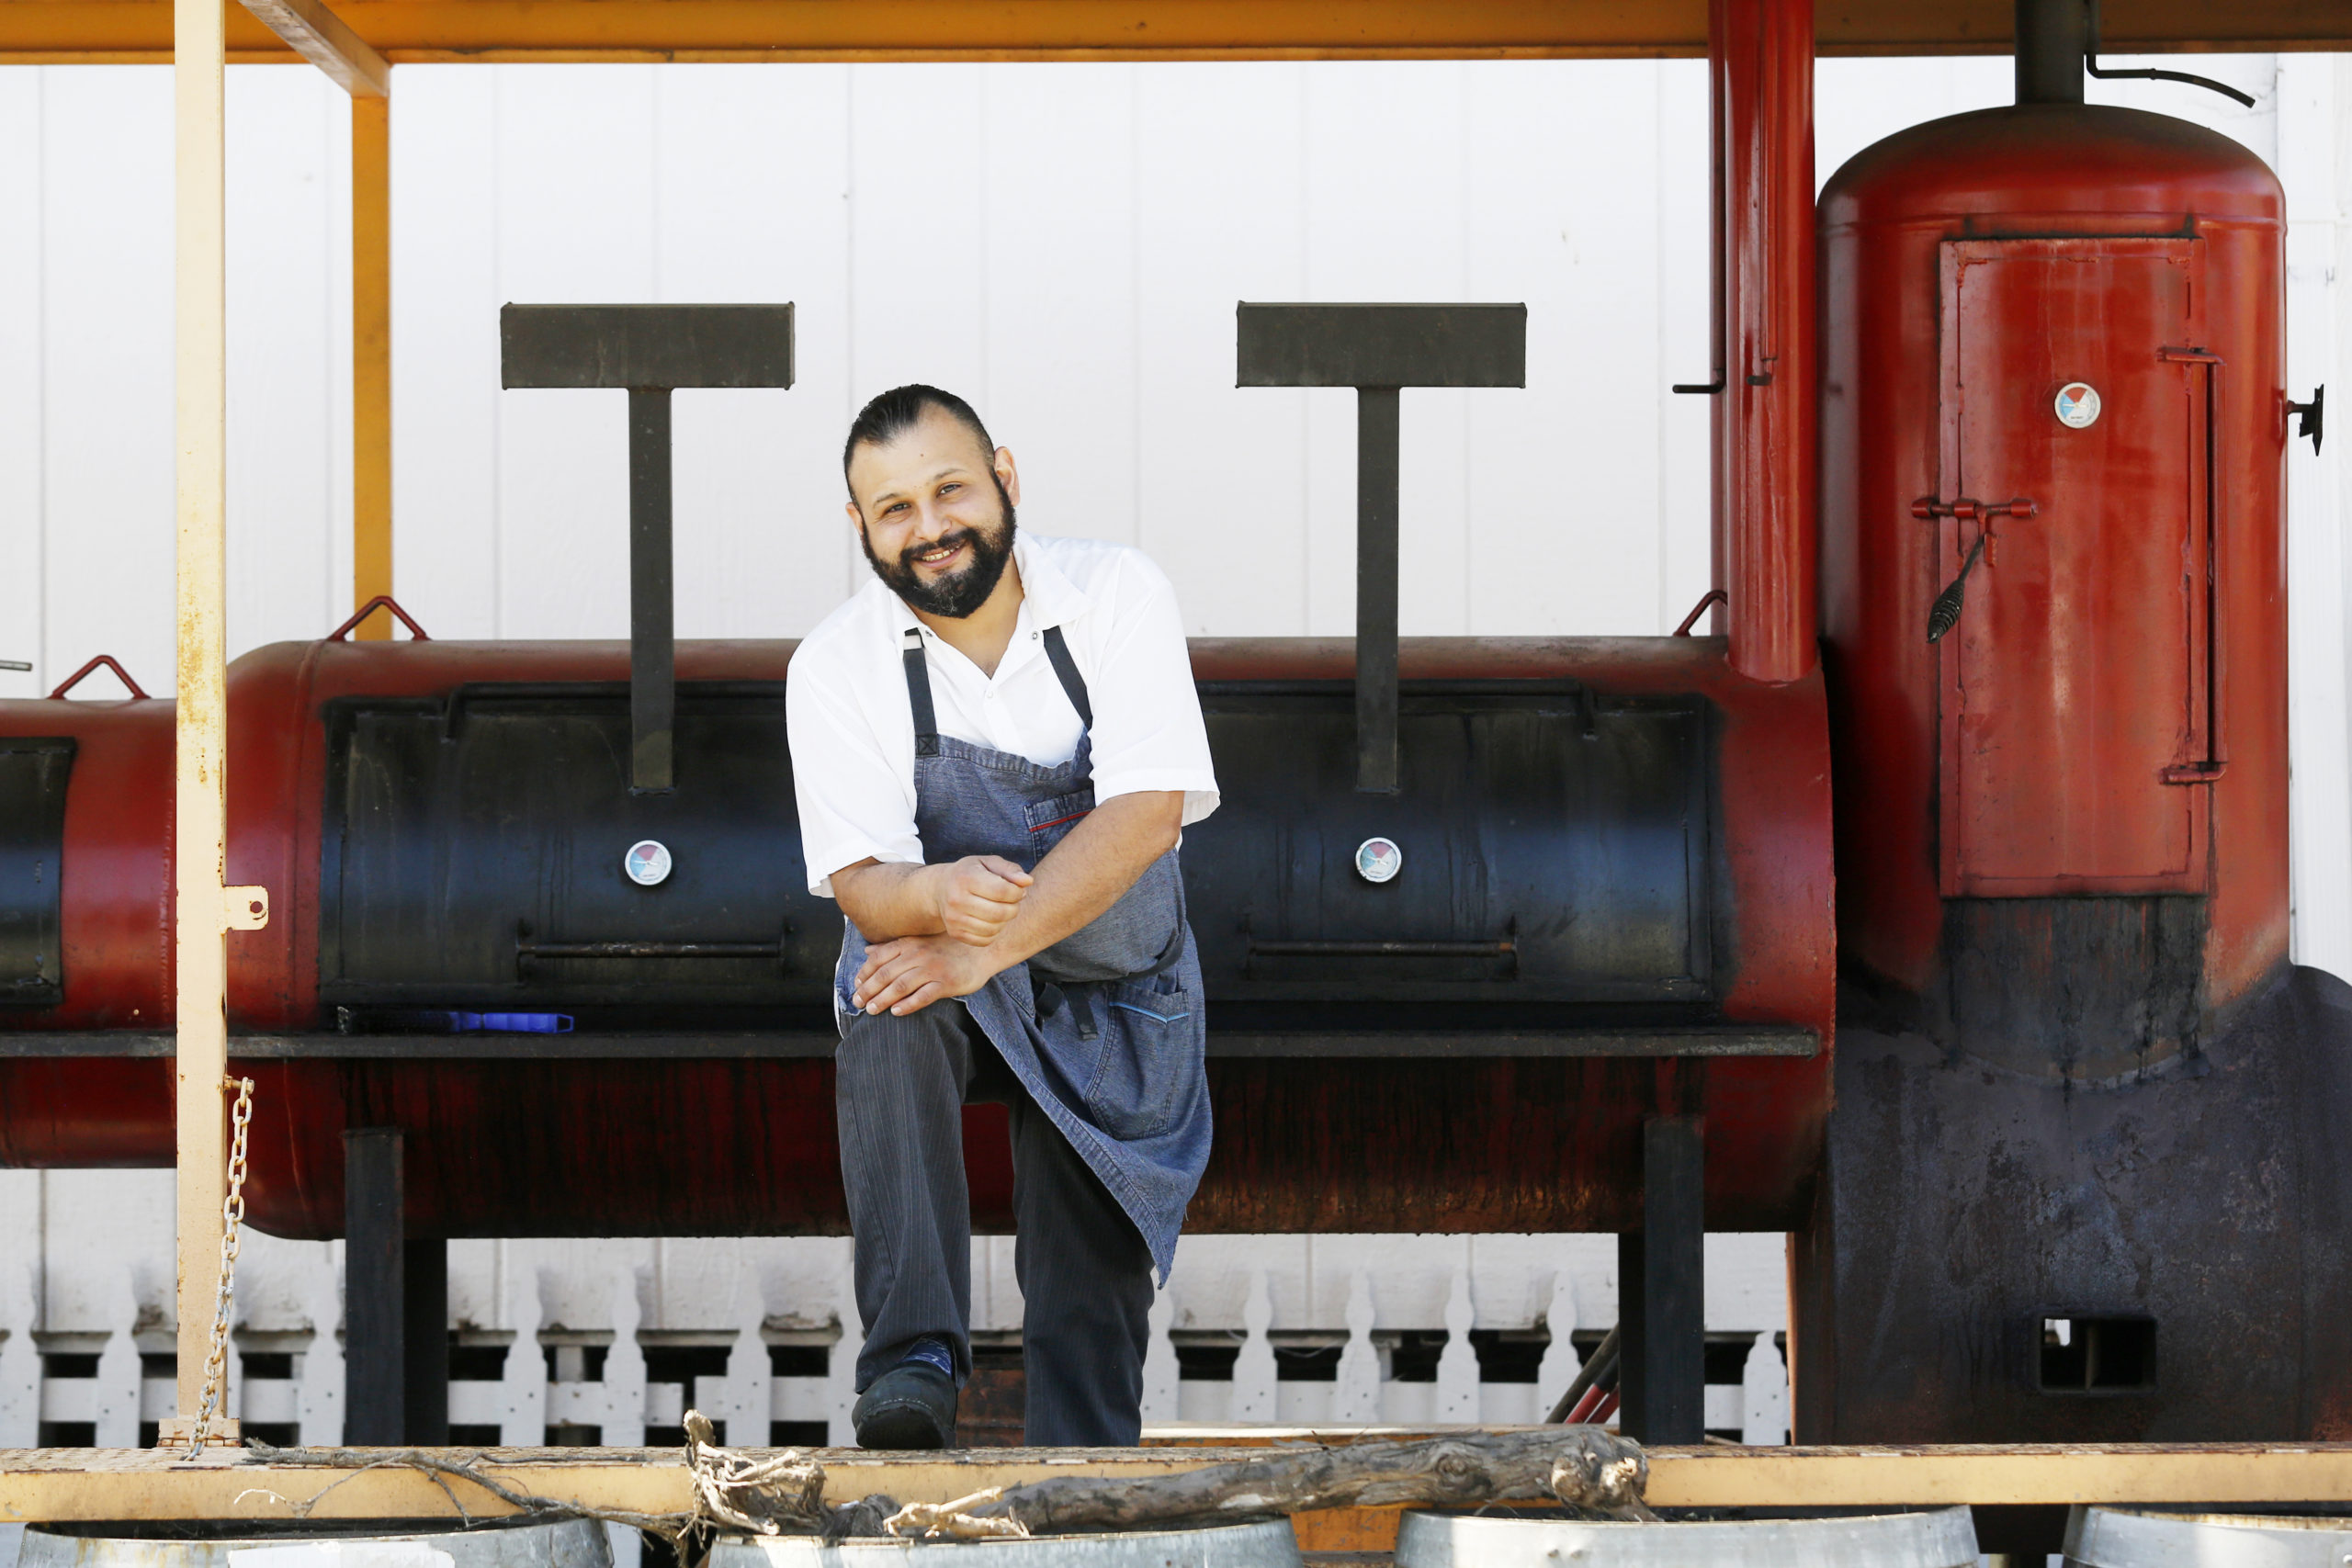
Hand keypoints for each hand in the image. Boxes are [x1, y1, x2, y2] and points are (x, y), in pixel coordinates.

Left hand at [853, 934, 1002, 1015]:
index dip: (864, 972)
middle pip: (886, 973)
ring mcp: (933, 969)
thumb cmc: (949, 947)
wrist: (983, 950)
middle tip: (857, 1002)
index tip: (856, 986)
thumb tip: (867, 951)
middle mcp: (919, 954)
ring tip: (871, 1010)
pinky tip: (896, 1012)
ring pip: (901, 985)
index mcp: (910, 943)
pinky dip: (908, 1004)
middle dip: (868, 989)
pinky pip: (923, 995)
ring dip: (883, 999)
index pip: (879, 958)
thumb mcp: (920, 941)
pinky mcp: (946, 983)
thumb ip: (893, 947)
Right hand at [931, 855, 1032, 946]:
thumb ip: (1010, 870)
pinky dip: (994, 932)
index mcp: (966, 878)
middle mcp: (956, 899)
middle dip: (1014, 908)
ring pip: (994, 929)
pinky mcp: (955, 933)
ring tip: (1002, 909)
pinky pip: (985, 940)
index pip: (1002, 891)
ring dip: (1005, 921)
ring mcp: (954, 919)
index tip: (1018, 890)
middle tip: (1012, 901)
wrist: (941, 889)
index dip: (1018, 892)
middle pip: (1000, 913)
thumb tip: (1028, 882)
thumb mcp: (989, 863)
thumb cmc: (972, 873)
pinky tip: (992, 920)